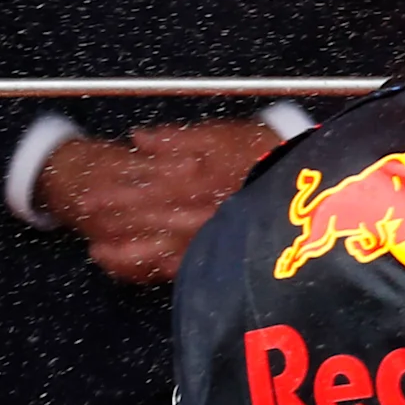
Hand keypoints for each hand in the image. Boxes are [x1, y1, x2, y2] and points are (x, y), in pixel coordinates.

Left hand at [38, 121, 275, 282]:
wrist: (320, 194)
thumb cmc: (274, 158)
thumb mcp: (227, 135)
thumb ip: (179, 137)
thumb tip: (138, 139)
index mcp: (189, 177)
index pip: (140, 184)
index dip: (111, 190)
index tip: (86, 195)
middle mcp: (190, 210)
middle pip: (140, 215)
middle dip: (109, 217)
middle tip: (84, 218)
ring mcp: (202, 239)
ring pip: (150, 246)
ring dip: (123, 248)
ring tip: (98, 251)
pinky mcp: (216, 258)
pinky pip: (175, 268)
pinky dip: (149, 269)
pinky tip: (132, 269)